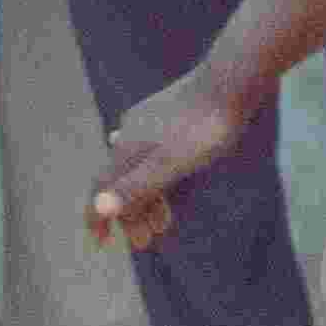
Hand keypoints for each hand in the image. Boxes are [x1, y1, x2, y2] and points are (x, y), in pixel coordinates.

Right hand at [88, 68, 259, 248]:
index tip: (100, 243)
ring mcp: (145, 124)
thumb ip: (135, 187)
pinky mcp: (163, 116)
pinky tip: (157, 176)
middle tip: (145, 242)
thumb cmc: (204, 128)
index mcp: (127, 150)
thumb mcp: (171, 165)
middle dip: (130, 214)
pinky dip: (153, 176)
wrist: (228, 82)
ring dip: (146, 198)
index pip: (101, 189)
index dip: (98, 217)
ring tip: (163, 222)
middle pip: (120, 182)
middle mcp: (129, 135)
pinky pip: (149, 154)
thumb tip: (98, 208)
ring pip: (137, 168)